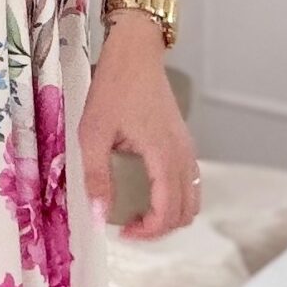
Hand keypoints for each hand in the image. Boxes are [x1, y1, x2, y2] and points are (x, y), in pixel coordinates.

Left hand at [77, 12, 201, 240]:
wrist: (136, 54)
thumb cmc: (114, 88)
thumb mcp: (94, 133)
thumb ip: (97, 176)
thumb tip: (98, 215)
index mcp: (164, 156)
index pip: (168, 211)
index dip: (148, 231)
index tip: (122, 233)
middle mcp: (183, 156)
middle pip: (186, 211)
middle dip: (159, 228)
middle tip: (128, 228)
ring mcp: (188, 149)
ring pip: (193, 198)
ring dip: (170, 215)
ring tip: (138, 215)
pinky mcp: (184, 142)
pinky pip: (191, 182)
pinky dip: (176, 198)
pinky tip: (148, 194)